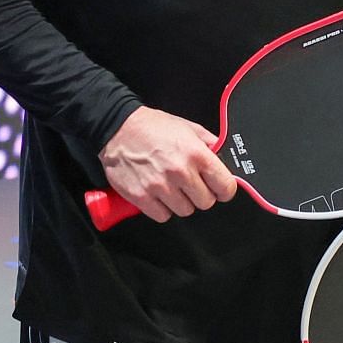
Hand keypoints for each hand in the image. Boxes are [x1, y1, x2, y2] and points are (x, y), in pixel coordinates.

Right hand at [98, 106, 235, 222]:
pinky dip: (161, 208)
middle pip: (206, 202)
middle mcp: (180, 172)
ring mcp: (160, 186)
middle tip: (189, 184)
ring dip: (180, 202)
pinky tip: (157, 194)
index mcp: (196, 154)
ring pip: (185, 211)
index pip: (225, 186)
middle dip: (200, 195)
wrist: (117, 127)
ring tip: (170, 187)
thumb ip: (209, 143)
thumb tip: (224, 158)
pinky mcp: (142, 197)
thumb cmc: (152, 126)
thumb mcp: (187, 127)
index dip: (223, 189)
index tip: (218, 188)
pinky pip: (163, 216)